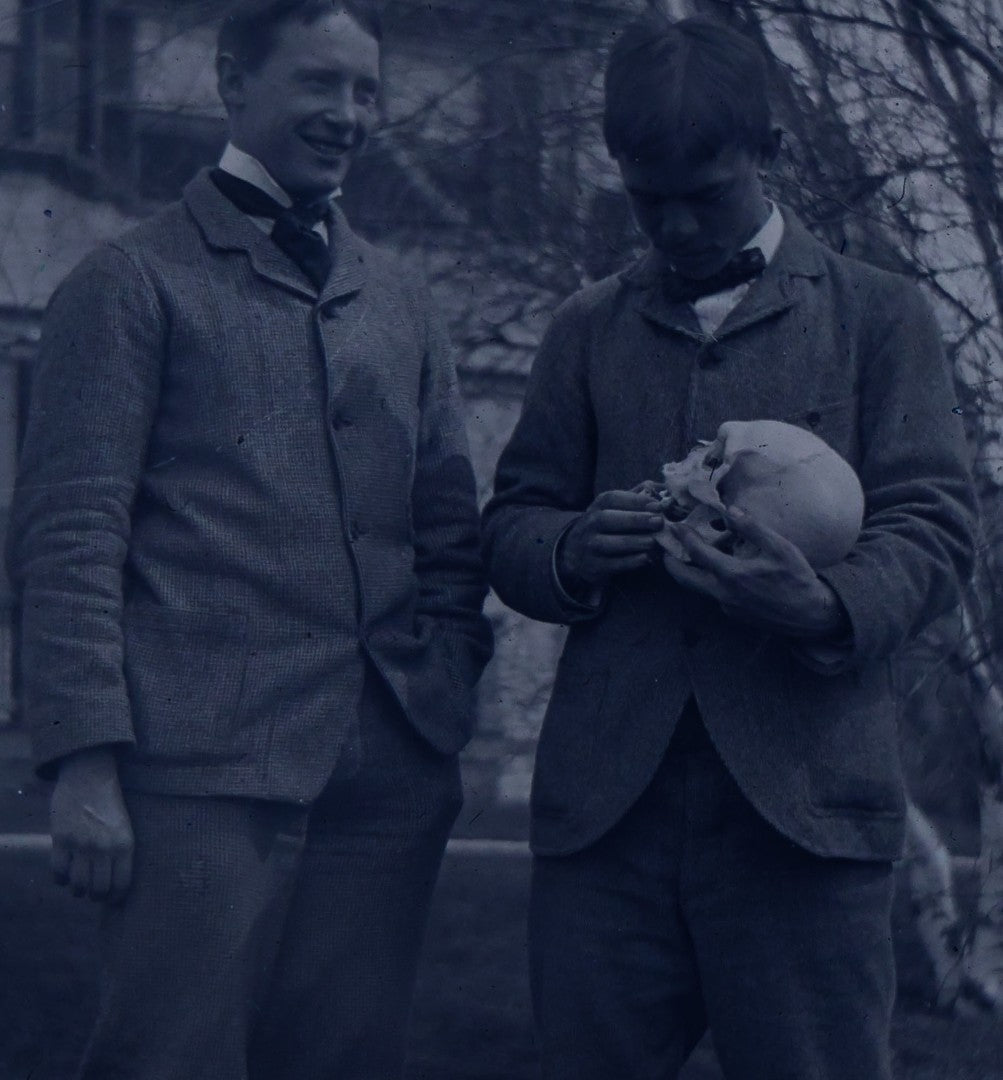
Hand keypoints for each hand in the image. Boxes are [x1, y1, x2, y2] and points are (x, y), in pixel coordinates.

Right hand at [50, 748, 133, 902]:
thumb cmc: (110, 801)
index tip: (111, 899)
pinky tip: (64, 872)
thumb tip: (115, 878)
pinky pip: (58, 871)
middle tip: (93, 892)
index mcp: (125, 844)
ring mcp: (81, 844)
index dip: (115, 897)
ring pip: (77, 884)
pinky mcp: (61, 839)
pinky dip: (60, 878)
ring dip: (77, 889)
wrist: (90, 775)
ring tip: (79, 884)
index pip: (121, 884)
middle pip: (98, 889)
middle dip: (95, 896)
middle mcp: (104, 848)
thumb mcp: (124, 826)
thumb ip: (119, 850)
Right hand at [557, 490, 664, 591]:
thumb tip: (664, 490)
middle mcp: (590, 524)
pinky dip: (629, 562)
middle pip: (607, 519)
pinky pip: (611, 564)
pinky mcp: (594, 566)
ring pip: (608, 543)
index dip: (635, 501)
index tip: (657, 505)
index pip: (612, 498)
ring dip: (633, 542)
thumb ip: (637, 498)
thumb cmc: (608, 527)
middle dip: (634, 520)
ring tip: (653, 542)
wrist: (577, 552)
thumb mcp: (615, 509)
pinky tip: (645, 558)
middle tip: (658, 522)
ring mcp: (589, 546)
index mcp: (598, 506)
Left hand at [662, 506, 848, 638]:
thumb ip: (753, 528)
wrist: (812, 615)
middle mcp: (723, 594)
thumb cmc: (797, 579)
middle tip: (663, 549)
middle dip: (670, 563)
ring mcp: (727, 607)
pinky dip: (709, 581)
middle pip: (685, 579)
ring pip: (699, 588)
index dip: (683, 537)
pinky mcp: (734, 614)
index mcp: (732, 575)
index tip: (674, 525)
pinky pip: (715, 595)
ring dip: (689, 572)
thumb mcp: (780, 548)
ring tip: (686, 556)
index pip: (697, 553)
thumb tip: (731, 510)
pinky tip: (718, 570)